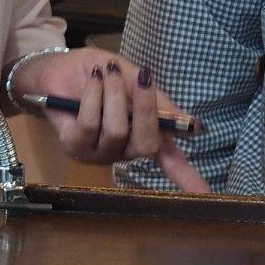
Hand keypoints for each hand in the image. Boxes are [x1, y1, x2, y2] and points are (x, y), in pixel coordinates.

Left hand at [16, 47, 207, 193]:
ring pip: (118, 131)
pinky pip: (91, 125)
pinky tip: (92, 82)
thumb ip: (158, 101)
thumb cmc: (99, 74)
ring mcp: (100, 153)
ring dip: (113, 95)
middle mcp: (124, 151)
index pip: (172, 163)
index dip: (190, 178)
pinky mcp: (75, 148)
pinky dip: (94, 97)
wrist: (57, 69)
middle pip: (147, 144)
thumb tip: (192, 125)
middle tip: (143, 78)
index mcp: (143, 135)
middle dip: (146, 108)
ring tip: (106, 72)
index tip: (207, 195)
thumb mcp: (133, 78)